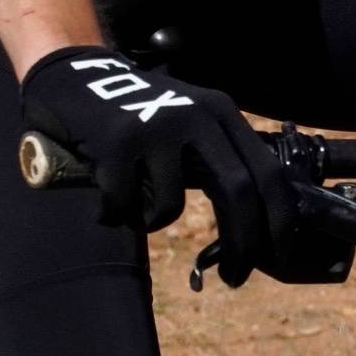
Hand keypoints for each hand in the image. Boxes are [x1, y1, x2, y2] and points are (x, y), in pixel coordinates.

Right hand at [20, 48, 292, 286]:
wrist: (76, 78)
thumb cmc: (140, 117)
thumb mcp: (191, 125)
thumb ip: (221, 161)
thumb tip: (257, 226)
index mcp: (222, 113)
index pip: (268, 173)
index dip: (279, 222)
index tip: (277, 258)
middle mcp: (197, 116)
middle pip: (237, 191)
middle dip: (241, 245)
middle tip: (234, 277)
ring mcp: (157, 126)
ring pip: (170, 207)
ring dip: (151, 221)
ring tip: (134, 207)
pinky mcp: (117, 141)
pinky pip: (125, 204)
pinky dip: (114, 214)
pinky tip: (105, 201)